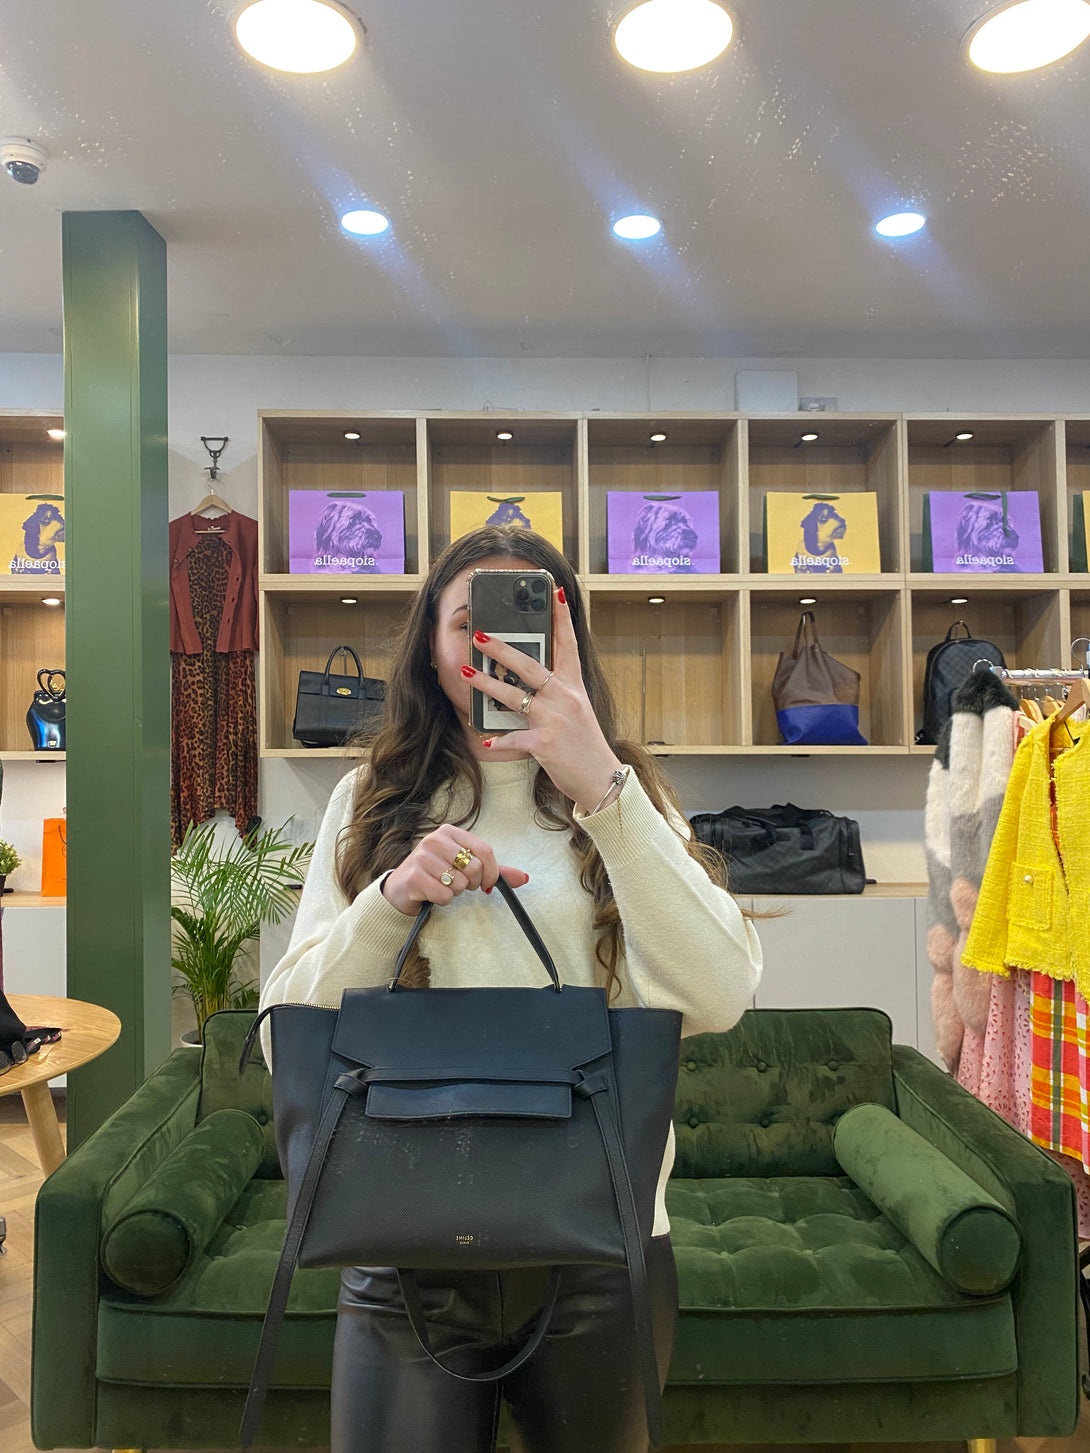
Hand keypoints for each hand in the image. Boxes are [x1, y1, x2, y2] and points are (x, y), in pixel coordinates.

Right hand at [381, 824, 528, 916]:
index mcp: (449, 832)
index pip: (484, 850)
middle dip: (471, 883)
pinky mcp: (414, 877)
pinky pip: (444, 895)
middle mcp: (434, 840)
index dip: (491, 871)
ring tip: (442, 886)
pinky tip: (432, 894)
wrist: (401, 889)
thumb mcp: (464, 867)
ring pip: (459, 883)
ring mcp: (422, 857)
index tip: (488, 884)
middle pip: (474, 867)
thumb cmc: (436, 875)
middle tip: (458, 884)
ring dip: (455, 892)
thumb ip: (494, 871)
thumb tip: (525, 878)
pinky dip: (443, 900)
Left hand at [466, 587, 623, 813]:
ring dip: (486, 684)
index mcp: (574, 687)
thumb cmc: (585, 744)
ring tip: (465, 672)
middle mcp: (565, 699)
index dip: (562, 617)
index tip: (555, 592)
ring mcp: (554, 720)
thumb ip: (558, 692)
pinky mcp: (544, 744)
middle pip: (530, 666)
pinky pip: (514, 738)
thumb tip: (530, 678)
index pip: (568, 645)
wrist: (601, 779)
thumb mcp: (578, 710)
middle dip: (502, 649)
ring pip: (514, 697)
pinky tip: (486, 738)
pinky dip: (499, 739)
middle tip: (481, 635)